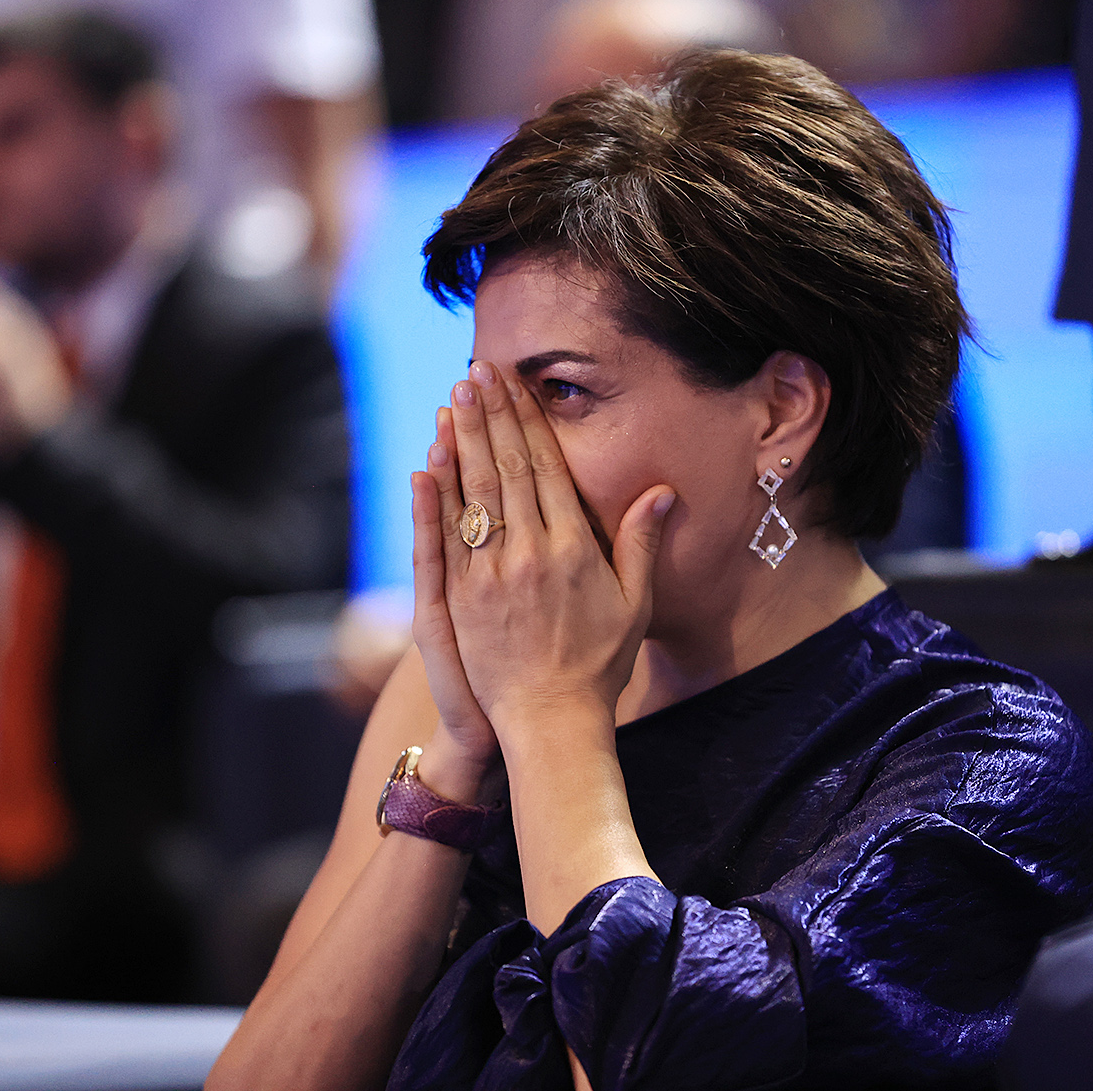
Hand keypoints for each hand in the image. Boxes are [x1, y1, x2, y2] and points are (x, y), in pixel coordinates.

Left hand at [413, 360, 673, 753]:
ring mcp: (490, 574)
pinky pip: (447, 536)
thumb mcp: (635, 604)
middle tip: (477, 371)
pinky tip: (429, 460)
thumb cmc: (600, 666)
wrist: (551, 721)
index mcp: (574, 547)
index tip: (515, 385)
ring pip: (473, 492)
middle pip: (506, 468)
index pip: (547, 467)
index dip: (528, 421)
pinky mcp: (460, 598)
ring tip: (453, 398)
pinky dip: (437, 495)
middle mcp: (530, 552)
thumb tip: (663, 490)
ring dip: (462, 440)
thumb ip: (642, 542)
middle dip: (491, 415)